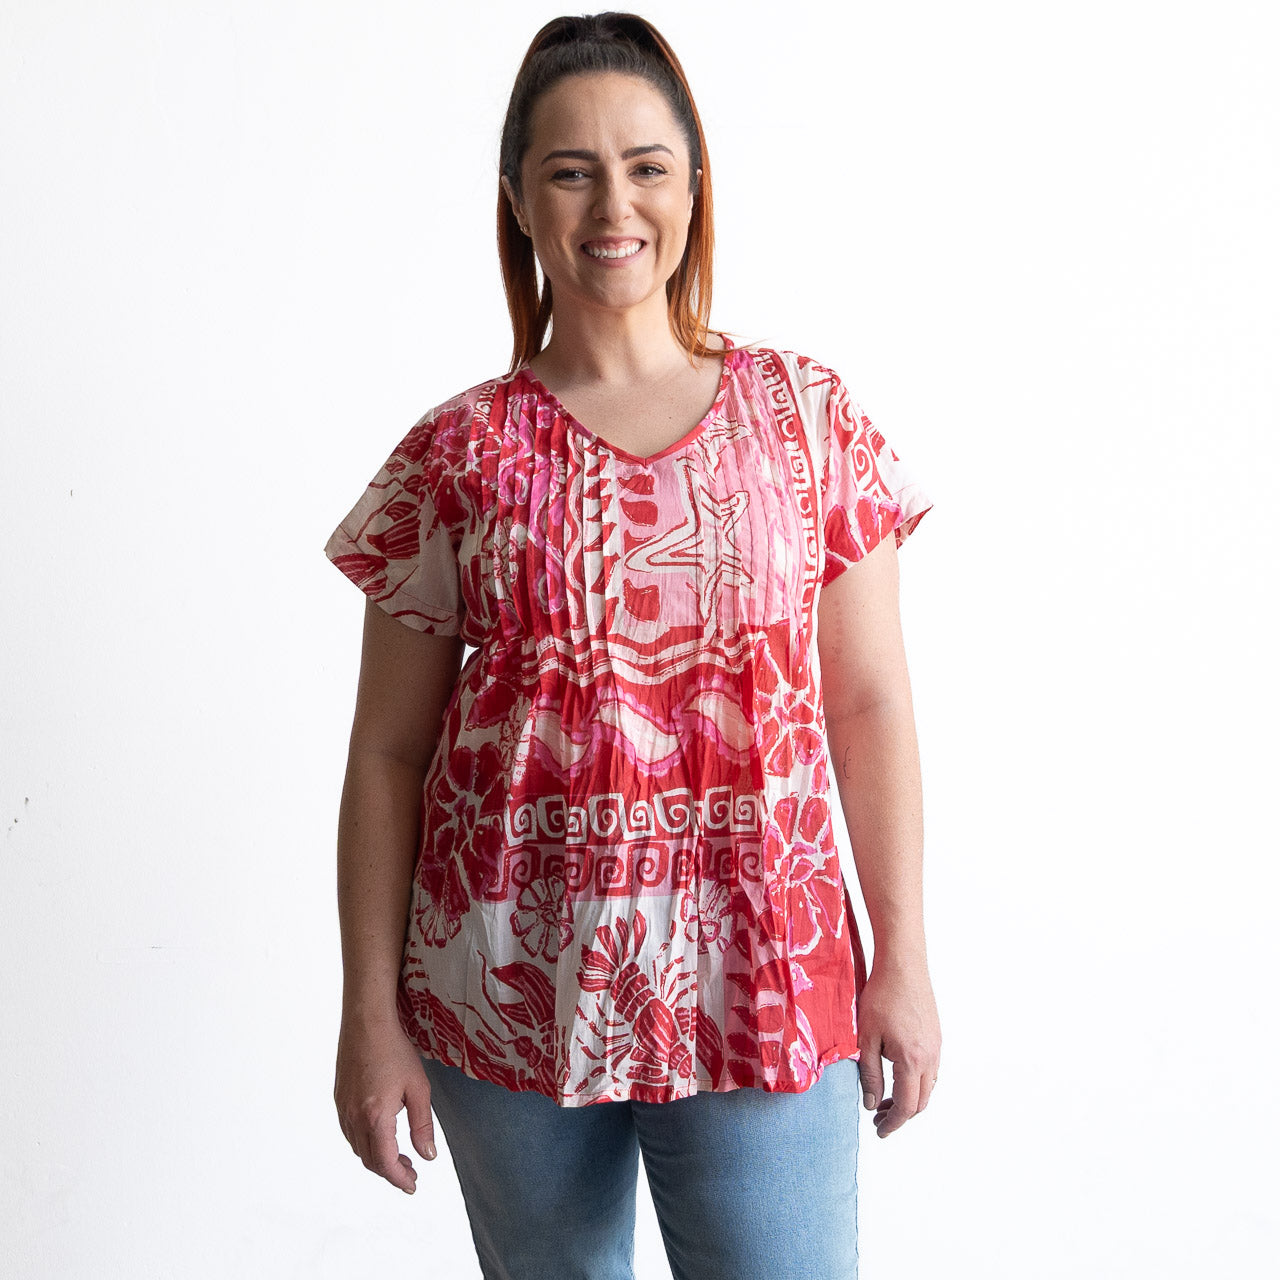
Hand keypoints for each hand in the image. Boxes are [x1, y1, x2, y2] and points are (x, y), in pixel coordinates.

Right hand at [334, 1015, 437, 1192]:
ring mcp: (343, 1109)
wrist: (366, 1023)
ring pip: (358, 1148)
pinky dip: (366, 1143)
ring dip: (378, 1158)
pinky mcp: (339, 1099)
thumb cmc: (395, 1050)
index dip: (399, 1178)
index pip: (385, 1163)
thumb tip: (428, 1156)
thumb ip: (422, 1125)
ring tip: (400, 1156)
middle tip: (411, 1172)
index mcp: (375, 1118)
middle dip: (390, 1171)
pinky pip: (350, 1133)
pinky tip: (382, 1134)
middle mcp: (354, 1118)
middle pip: (370, 1160)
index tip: (412, 1185)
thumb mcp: (418, 1088)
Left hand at [856, 958, 941, 1137]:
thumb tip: (872, 1105)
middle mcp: (930, 1057)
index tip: (879, 1131)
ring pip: (929, 1086)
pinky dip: (917, 1082)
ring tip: (886, 1099)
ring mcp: (937, 1046)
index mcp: (912, 1060)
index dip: (893, 1123)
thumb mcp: (866, 1038)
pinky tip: (899, 1075)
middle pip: (922, 1101)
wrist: (902, 965)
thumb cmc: (881, 997)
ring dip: (911, 1098)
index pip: (907, 1106)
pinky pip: (931, 1069)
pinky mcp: (936, 1036)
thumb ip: (870, 1074)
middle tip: (879, 1118)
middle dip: (901, 1114)